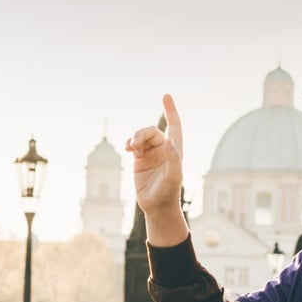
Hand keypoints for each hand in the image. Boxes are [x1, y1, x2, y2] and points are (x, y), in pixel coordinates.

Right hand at [125, 94, 188, 245]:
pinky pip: (134, 144)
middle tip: (135, 145)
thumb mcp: (173, 177)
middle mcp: (164, 149)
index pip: (174, 126)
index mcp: (175, 150)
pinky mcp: (140, 160)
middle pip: (152, 131)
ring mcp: (151, 154)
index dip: (171, 111)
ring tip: (131, 148)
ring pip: (141, 136)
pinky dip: (129, 143)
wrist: (156, 206)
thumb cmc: (168, 193)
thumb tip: (169, 141)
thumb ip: (173, 159)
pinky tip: (127, 148)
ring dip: (135, 138)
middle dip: (142, 133)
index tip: (166, 95)